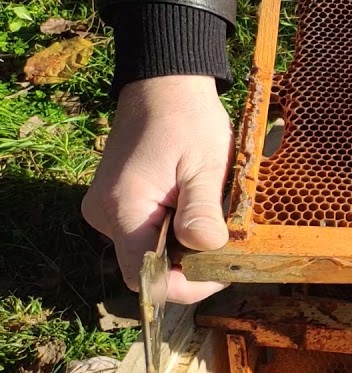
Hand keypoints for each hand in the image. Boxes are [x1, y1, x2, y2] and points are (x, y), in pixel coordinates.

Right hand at [82, 75, 231, 302]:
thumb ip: (201, 209)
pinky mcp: (116, 201)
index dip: (184, 287)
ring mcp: (107, 208)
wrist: (163, 85)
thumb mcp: (205, 165)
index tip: (221, 273)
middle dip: (188, 266)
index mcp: (123, 210)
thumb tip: (207, 247)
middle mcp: (104, 215)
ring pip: (147, 250)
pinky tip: (194, 209)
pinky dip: (171, 231)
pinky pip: (143, 231)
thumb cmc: (188, 120)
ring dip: (181, 247)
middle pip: (146, 266)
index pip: (145, 279)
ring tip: (212, 220)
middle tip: (227, 246)